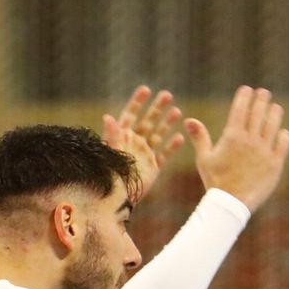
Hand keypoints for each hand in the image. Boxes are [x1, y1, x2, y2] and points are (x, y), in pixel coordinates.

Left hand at [102, 85, 184, 199]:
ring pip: (158, 135)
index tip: (146, 89)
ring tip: (177, 111)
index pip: (130, 115)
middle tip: (168, 94)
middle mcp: (134, 143)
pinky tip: (181, 137)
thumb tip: (108, 117)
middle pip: (147, 121)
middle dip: (157, 108)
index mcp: (122, 138)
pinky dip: (172, 146)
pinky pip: (164, 155)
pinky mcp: (153, 167)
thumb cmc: (108, 176)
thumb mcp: (110, 154)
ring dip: (167, 123)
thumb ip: (111, 136)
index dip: (137, 102)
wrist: (116, 199)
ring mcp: (145, 154)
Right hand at [185, 86, 288, 211]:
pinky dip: (283, 135)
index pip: (240, 109)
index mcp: (232, 137)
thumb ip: (200, 137)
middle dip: (261, 100)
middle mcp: (250, 140)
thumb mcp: (204, 159)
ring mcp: (264, 151)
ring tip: (275, 107)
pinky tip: (282, 132)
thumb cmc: (215, 181)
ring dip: (274, 113)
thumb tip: (189, 120)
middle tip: (263, 93)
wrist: (230, 204)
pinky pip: (283, 143)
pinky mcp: (275, 163)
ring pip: (273, 124)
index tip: (247, 90)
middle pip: (258, 112)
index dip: (244, 97)